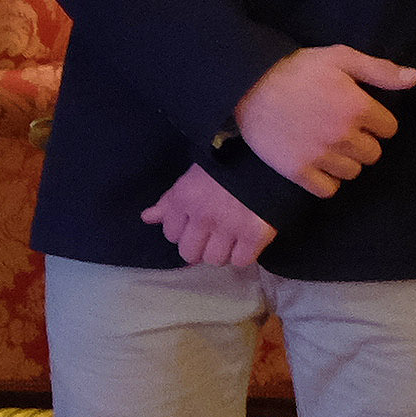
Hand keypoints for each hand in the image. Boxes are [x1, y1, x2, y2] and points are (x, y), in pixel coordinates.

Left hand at [140, 163, 276, 269]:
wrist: (268, 154)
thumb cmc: (227, 162)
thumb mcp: (193, 175)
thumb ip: (170, 199)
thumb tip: (147, 217)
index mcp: (185, 197)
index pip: (170, 234)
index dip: (183, 230)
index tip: (195, 223)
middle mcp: (203, 216)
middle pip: (190, 254)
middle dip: (200, 247)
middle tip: (213, 235)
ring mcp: (229, 227)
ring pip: (215, 260)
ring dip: (222, 252)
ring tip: (231, 237)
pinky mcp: (254, 235)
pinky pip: (241, 261)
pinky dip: (243, 254)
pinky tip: (246, 241)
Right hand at [237, 44, 415, 196]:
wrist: (246, 87)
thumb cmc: (295, 69)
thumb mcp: (338, 57)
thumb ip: (379, 70)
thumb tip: (415, 79)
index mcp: (357, 106)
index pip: (389, 129)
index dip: (376, 120)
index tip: (359, 113)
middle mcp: (343, 135)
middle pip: (373, 154)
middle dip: (363, 142)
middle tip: (342, 129)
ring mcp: (320, 156)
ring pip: (353, 172)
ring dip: (346, 161)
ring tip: (328, 145)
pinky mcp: (298, 172)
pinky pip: (329, 189)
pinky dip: (327, 180)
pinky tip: (317, 163)